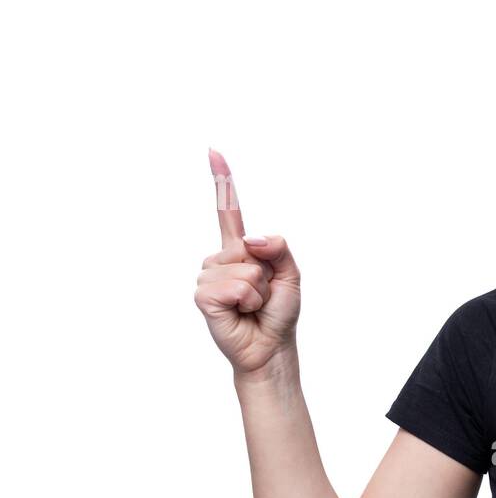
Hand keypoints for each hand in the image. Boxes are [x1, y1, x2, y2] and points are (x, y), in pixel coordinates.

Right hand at [194, 148, 301, 374]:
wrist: (271, 346)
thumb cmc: (279, 312)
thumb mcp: (291, 274)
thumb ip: (278, 248)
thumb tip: (249, 240)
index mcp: (241, 249)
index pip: (228, 210)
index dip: (222, 181)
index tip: (213, 151)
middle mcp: (221, 259)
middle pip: (247, 246)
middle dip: (265, 272)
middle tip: (262, 294)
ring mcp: (209, 276)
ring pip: (243, 268)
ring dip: (257, 291)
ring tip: (252, 305)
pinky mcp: (203, 296)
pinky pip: (233, 286)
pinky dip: (246, 300)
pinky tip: (241, 311)